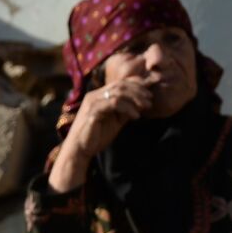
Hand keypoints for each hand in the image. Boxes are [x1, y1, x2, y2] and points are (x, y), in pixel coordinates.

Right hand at [48, 76, 152, 190]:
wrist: (80, 150)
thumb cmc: (97, 135)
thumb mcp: (116, 120)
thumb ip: (126, 110)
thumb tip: (142, 103)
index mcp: (99, 95)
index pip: (120, 82)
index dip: (137, 83)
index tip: (151, 89)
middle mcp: (95, 95)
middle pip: (121, 84)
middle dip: (138, 90)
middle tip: (150, 99)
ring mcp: (93, 102)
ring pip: (119, 92)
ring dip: (135, 98)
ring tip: (145, 107)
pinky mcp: (93, 111)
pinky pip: (114, 104)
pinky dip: (127, 108)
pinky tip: (135, 116)